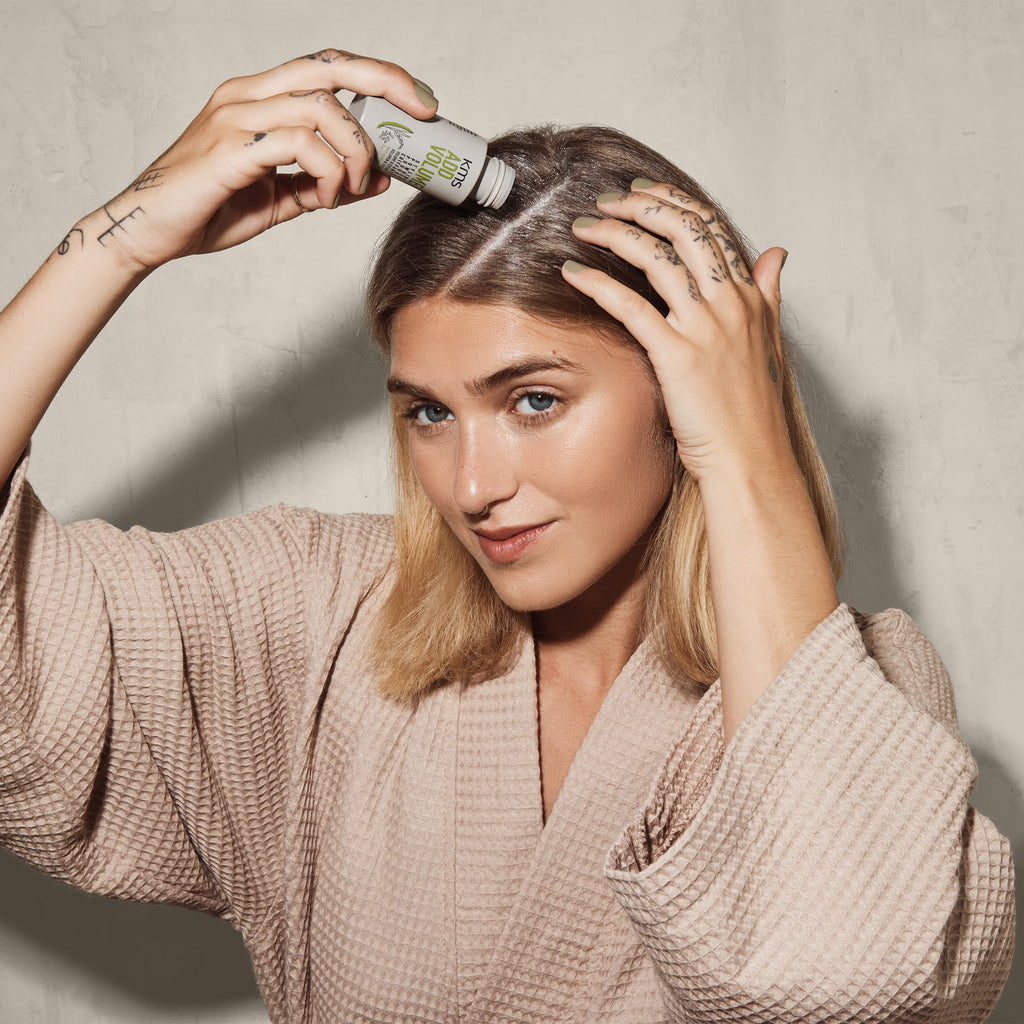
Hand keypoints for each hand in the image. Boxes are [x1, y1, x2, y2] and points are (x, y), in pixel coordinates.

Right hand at [85, 49, 437, 272]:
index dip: (378, 76)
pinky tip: (326, 199)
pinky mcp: (231, 148)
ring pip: (323, 107)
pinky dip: (328, 172)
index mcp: (260, 97)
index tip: (419, 103)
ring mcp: (237, 116)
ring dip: (355, 151)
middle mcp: (248, 95)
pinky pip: (300, 143)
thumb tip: (379, 178)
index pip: (328, 67)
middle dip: (387, 83)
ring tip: (350, 189)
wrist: (150, 232)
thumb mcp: (283, 196)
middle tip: (422, 114)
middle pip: (330, 65)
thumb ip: (326, 183)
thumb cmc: (210, 209)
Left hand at [562, 181, 791, 486]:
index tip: (640, 193)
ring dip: (614, 234)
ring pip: (657, 257)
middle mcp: (731, 304)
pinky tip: (572, 274)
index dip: (672, 202)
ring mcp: (706, 329)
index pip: (711, 227)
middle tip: (606, 202)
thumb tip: (776, 253)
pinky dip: (597, 284)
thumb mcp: (769, 343)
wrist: (753, 461)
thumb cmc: (753, 413)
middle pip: (683, 229)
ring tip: (584, 228)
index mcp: (750, 297)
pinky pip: (631, 307)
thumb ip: (768, 293)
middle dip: (639, 206)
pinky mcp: (678, 357)